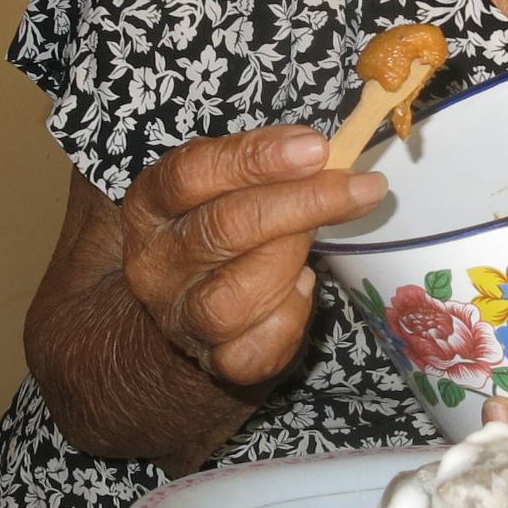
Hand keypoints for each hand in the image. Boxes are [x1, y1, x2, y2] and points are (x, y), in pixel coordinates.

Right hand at [120, 126, 385, 389]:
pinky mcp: (215, 360)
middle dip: (301, 203)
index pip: (191, 174)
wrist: (187, 310)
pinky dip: (293, 314)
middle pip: (223, 230)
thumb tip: (328, 156)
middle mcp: (154, 264)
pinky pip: (260, 346)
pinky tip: (301, 287)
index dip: (254, 158)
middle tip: (359, 188)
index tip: (315, 147)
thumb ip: (261, 169)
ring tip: (316, 240)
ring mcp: (180, 317)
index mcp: (149, 207)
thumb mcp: (220, 189)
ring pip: (236, 296)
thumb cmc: (216, 232)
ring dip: (291, 260)